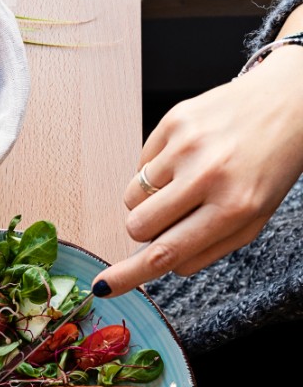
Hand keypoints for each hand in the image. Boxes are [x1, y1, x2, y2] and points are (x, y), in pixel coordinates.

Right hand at [93, 44, 302, 294]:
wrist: (290, 100)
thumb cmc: (270, 166)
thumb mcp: (253, 218)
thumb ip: (205, 248)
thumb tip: (155, 265)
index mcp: (234, 207)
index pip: (166, 251)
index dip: (128, 274)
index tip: (102, 286)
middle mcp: (209, 175)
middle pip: (138, 225)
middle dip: (146, 228)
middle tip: (172, 214)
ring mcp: (188, 145)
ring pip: (133, 197)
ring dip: (151, 197)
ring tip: (185, 180)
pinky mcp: (174, 121)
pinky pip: (140, 165)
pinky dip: (157, 169)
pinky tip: (187, 157)